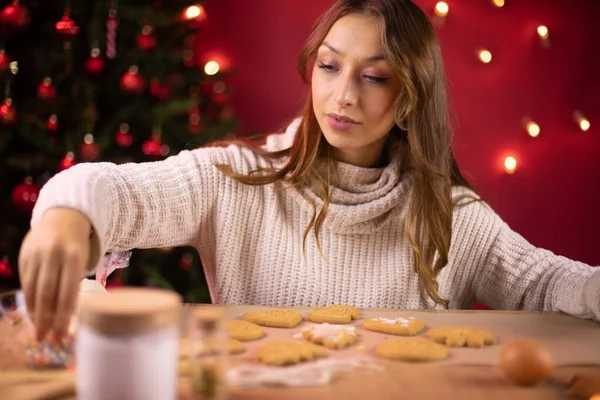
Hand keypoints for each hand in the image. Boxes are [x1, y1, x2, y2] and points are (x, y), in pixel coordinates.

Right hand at [18, 208, 90, 338]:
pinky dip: (30, 300)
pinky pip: (26, 283)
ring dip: (36, 314)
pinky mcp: (23, 256)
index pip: (68, 290)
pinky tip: (33, 314)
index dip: (64, 314)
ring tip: (40, 331)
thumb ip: (74, 283)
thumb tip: (67, 317)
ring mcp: (36, 254)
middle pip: (48, 292)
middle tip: (48, 338)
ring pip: (34, 289)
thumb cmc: (77, 245)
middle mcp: (53, 255)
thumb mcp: (82, 260)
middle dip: (48, 318)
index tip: (62, 333)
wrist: (63, 216)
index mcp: (73, 256)